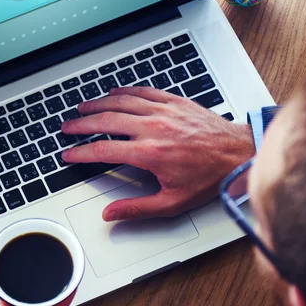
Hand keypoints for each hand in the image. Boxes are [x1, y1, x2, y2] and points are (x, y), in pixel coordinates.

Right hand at [61, 86, 253, 221]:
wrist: (238, 153)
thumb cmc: (209, 177)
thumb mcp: (173, 202)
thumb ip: (137, 208)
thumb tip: (111, 214)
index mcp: (150, 153)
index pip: (103, 150)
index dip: (81, 153)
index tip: (69, 154)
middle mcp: (153, 128)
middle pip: (106, 121)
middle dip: (81, 124)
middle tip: (68, 127)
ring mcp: (163, 111)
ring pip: (120, 102)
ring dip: (97, 104)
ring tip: (82, 108)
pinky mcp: (173, 101)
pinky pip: (142, 92)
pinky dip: (124, 91)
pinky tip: (113, 92)